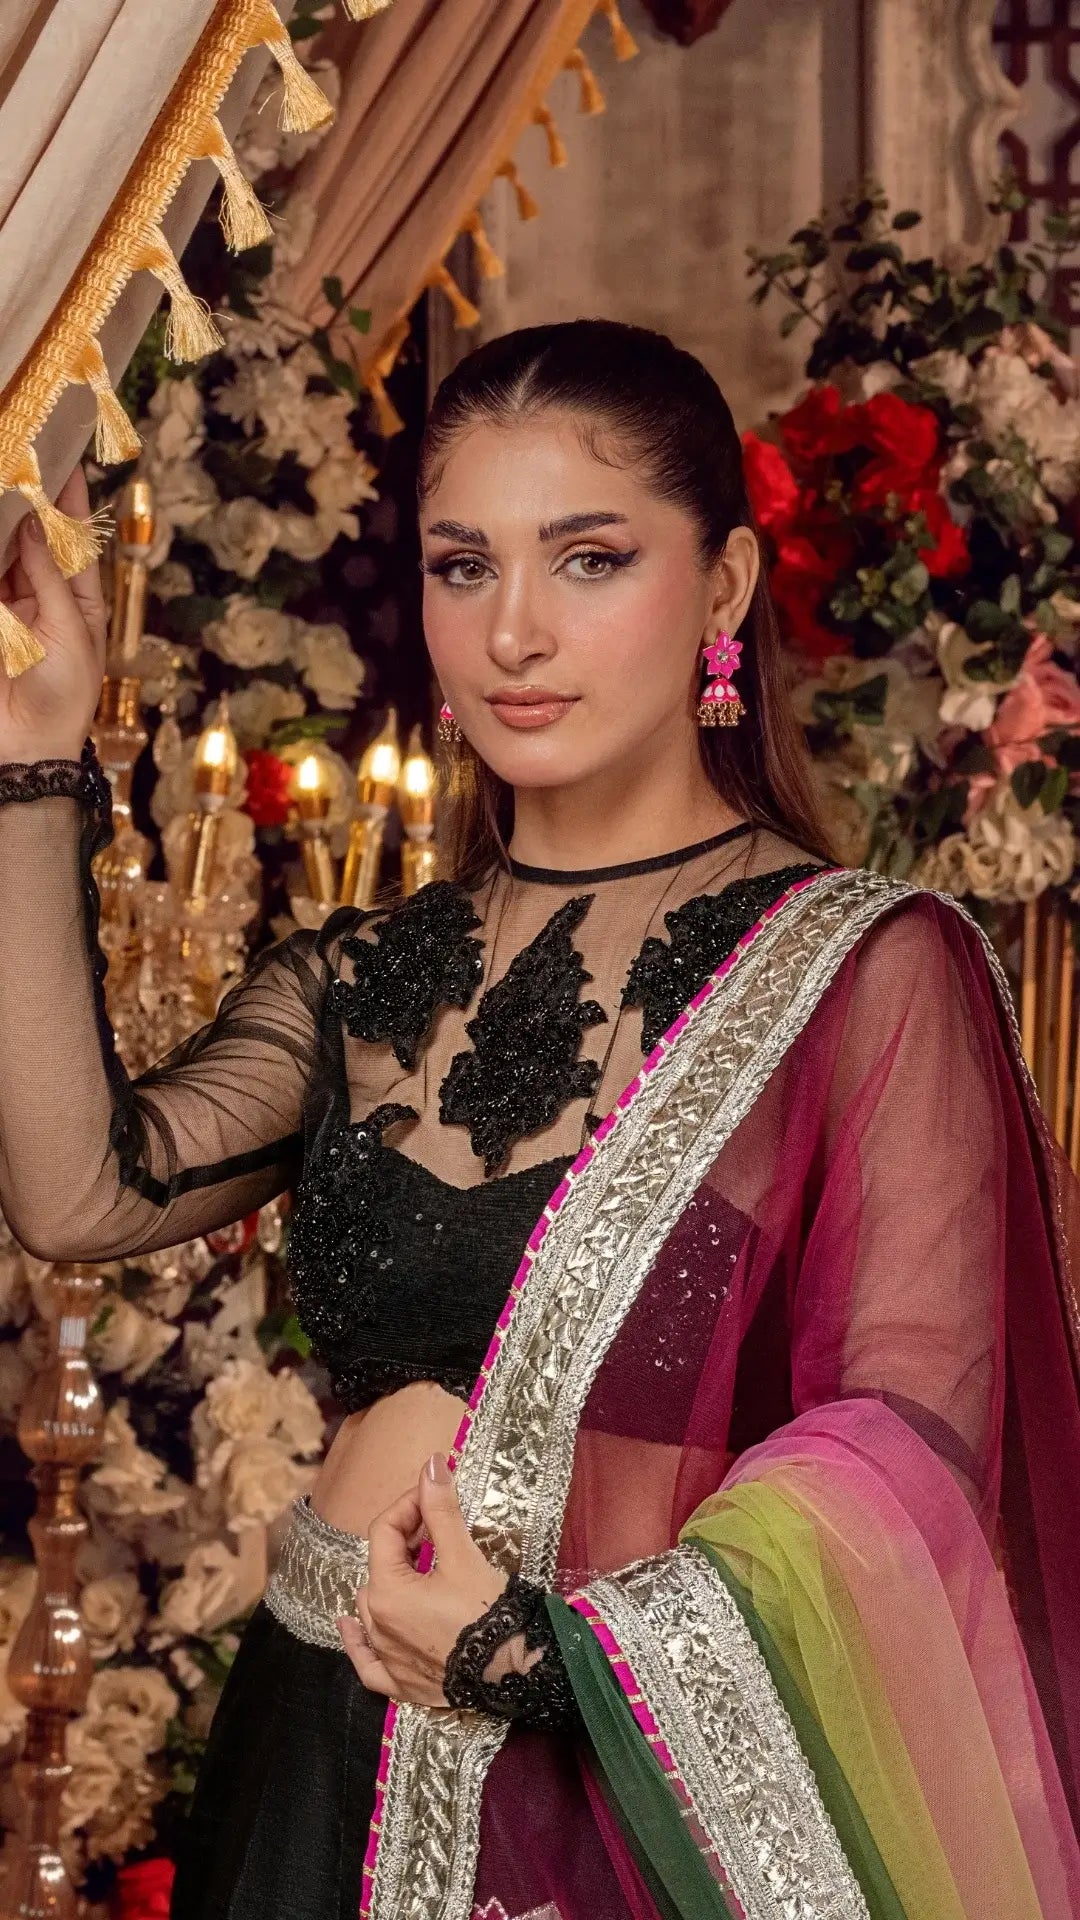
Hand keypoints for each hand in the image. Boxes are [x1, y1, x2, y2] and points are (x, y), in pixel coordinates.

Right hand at [0, 470, 106, 763]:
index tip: (66, 457)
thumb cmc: (64, 698)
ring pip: (2, 551)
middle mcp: (42, 595)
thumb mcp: (71, 632)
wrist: (26, 747)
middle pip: (32, 537)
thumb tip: (33, 525)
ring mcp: (9, 605)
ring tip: (4, 475)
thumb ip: (49, 576)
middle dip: (28, 499)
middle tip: (22, 454)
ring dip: (2, 518)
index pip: (74, 540)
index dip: (70, 500)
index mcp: (79, 600)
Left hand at [338, 1454, 507, 1706]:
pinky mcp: (402, 1685)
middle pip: (378, 1569)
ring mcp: (388, 1659)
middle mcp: (378, 1625)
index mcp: (387, 1590)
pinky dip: (359, 1644)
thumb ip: (440, 1510)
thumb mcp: (463, 1556)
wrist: (516, 1672)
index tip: (434, 1494)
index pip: (385, 1532)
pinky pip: (368, 1664)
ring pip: (371, 1611)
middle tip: (435, 1531)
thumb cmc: (488, 1613)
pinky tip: (351, 1626)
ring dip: (386, 1585)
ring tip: (413, 1569)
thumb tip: (431, 1464)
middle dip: (403, 1544)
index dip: (408, 1506)